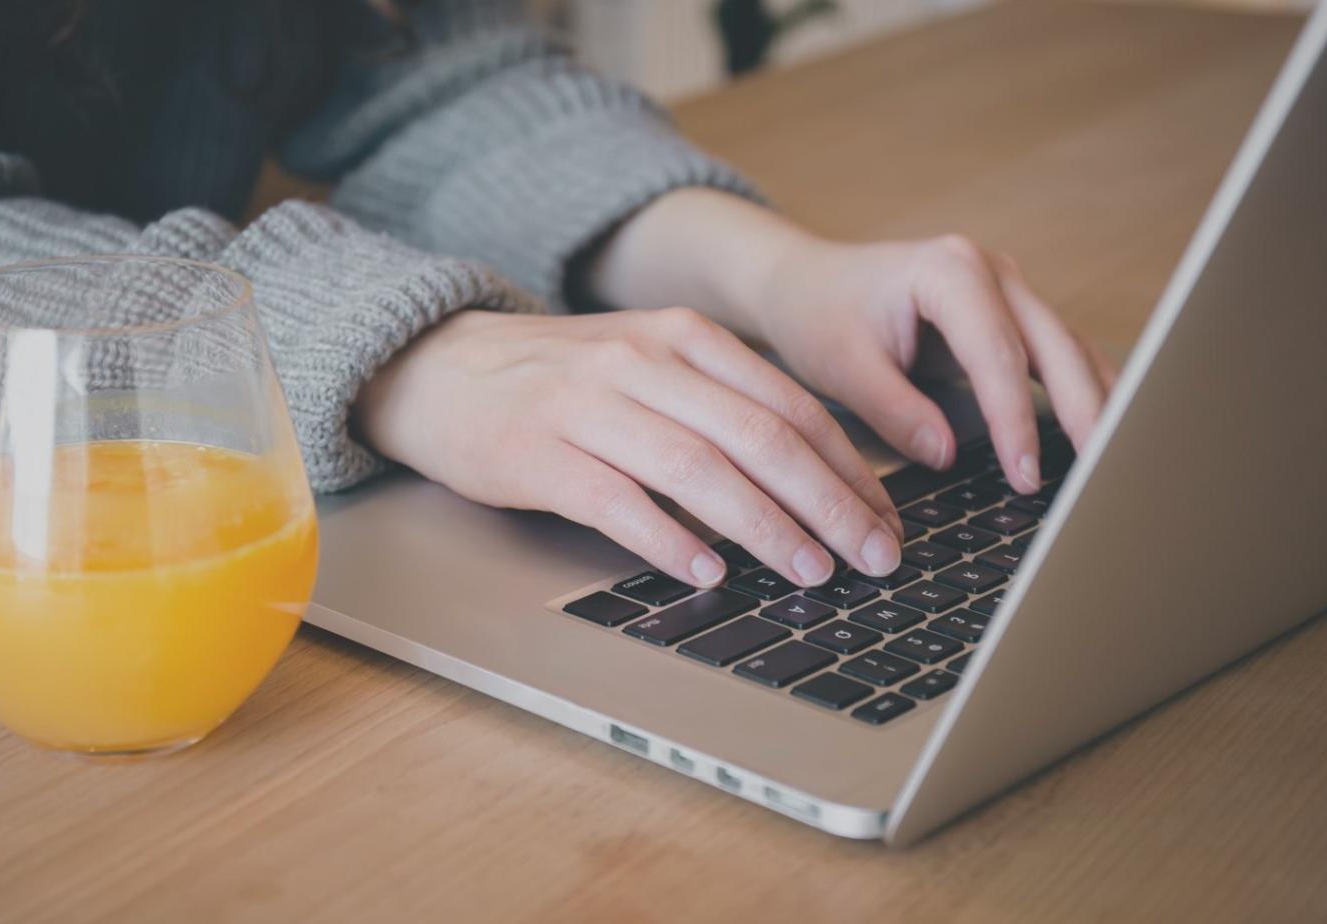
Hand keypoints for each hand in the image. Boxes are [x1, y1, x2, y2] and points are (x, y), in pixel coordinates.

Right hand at [355, 308, 906, 587]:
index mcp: (683, 338)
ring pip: (698, 470)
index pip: (789, 406)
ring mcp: (588, 406)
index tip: (886, 521)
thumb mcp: (647, 363)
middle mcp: (642, 364)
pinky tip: (708, 572)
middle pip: (759, 438)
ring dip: (766, 527)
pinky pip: (618, 501)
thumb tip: (815, 478)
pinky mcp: (540, 454)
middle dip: (830, 504)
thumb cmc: (557, 378)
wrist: (440, 367)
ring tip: (810, 573)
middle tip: (875, 557)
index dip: (849, 470)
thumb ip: (719, 403)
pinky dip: (669, 540)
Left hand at [588, 189, 1116, 491]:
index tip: (1025, 475)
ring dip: (1097, 403)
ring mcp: (1009, 290)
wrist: (807, 282)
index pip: (997, 354)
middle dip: (1083, 412)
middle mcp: (991, 271)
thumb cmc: (820, 315)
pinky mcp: (1012, 315)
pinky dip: (1083, 393)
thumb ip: (894, 409)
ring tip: (1118, 463)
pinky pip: (1060, 355)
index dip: (1015, 420)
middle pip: (1055, 345)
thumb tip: (946, 454)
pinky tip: (1104, 435)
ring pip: (1070, 348)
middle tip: (1102, 474)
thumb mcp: (843, 366)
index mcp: (948, 271)